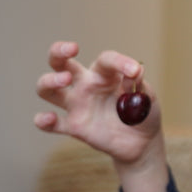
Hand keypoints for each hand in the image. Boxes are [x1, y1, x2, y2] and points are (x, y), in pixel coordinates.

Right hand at [34, 41, 161, 163]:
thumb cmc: (143, 112)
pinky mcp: (74, 127)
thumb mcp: (147, 97)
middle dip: (59, 52)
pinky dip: (44, 121)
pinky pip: (52, 124)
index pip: (105, 60)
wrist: (143, 142)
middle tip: (71, 49)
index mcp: (106, 74)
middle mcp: (86, 85)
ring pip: (48, 89)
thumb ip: (140, 85)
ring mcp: (77, 105)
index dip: (119, 62)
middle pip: (61, 63)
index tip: (135, 72)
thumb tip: (136, 71)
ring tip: (65, 80)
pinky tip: (48, 118)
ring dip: (49, 81)